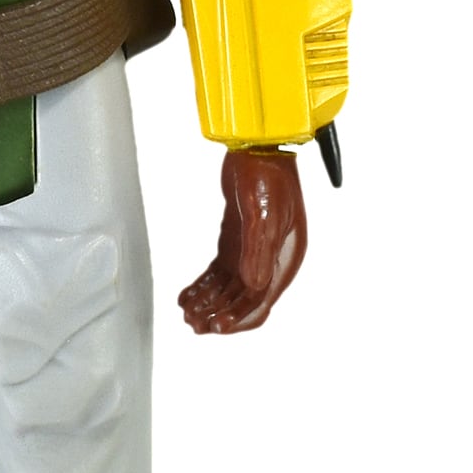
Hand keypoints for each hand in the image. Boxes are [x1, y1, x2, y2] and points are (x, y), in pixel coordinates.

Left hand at [178, 147, 306, 334]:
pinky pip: (219, 273)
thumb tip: (254, 288)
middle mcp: (270, 259)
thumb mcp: (263, 214)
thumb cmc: (267, 175)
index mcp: (285, 256)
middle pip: (242, 300)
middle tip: (194, 324)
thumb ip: (258, 252)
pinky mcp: (236, 242)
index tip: (217, 326)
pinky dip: (204, 285)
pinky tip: (188, 294)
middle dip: (219, 314)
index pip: (261, 301)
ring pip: (229, 289)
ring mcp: (252, 251)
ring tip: (188, 313)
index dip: (239, 317)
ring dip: (209, 303)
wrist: (257, 147)